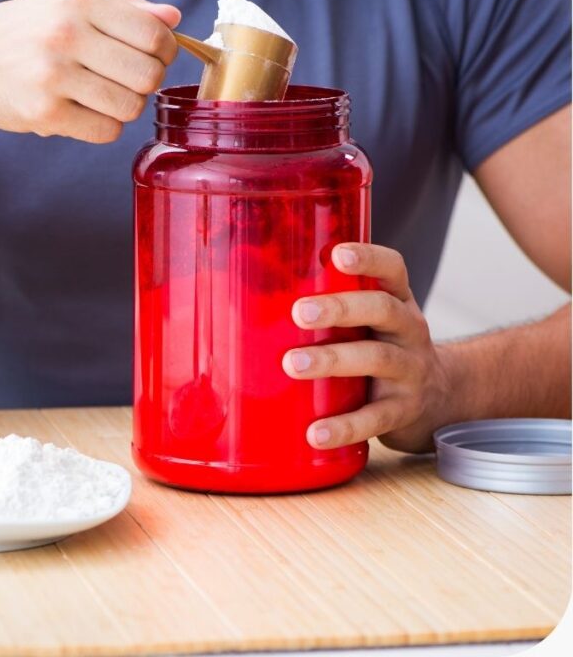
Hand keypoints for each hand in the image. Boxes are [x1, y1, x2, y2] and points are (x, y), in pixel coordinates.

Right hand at [0, 0, 180, 142]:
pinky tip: (86, 114)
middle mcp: (65, 35)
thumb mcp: (65, 4)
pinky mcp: (44, 113)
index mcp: (77, 2)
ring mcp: (53, 76)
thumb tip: (173, 19)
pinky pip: (106, 131)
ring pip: (130, 106)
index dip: (165, 52)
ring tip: (104, 98)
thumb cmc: (23, 34)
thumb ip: (122, 9)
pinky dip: (104, 127)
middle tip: (129, 81)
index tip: (154, 58)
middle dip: (147, 83)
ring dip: (125, 108)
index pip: (153, 34)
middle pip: (147, 74)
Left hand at [282, 243, 452, 452]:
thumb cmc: (383, 348)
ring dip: (333, 360)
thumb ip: (331, 306)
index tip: (337, 253)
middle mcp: (410, 330)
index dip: (369, 258)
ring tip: (292, 364)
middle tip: (299, 313)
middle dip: (340, 309)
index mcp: (398, 301)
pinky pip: (375, 418)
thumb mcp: (370, 322)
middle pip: (382, 310)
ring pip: (377, 359)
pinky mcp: (404, 411)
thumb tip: (247, 294)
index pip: (392, 269)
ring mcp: (411, 371)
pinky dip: (344, 426)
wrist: (439, 400)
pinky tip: (315, 434)